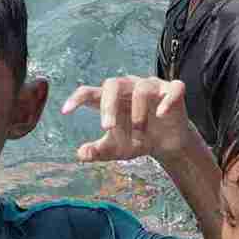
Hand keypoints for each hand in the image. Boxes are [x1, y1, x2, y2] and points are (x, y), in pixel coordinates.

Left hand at [60, 76, 200, 163]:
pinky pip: (172, 89)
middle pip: (113, 84)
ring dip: (137, 112)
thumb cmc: (137, 140)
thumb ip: (97, 151)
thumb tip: (81, 154)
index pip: (88, 92)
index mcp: (111, 99)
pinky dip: (167, 100)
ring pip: (141, 88)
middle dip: (108, 106)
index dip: (76, 99)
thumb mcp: (115, 149)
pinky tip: (161, 114)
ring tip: (139, 131)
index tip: (65, 112)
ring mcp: (151, 87)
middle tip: (107, 128)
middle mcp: (129, 88)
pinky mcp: (173, 91)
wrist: (166, 144)